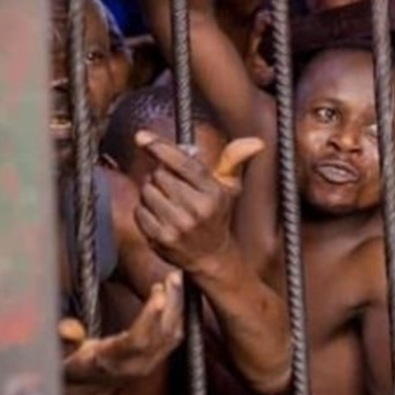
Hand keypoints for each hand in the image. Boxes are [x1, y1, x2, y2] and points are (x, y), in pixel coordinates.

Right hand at [61, 272, 184, 383]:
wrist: (82, 391)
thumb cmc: (71, 369)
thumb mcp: (59, 357)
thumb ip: (64, 342)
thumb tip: (69, 329)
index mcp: (112, 363)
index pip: (137, 341)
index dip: (149, 318)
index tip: (159, 296)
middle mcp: (135, 366)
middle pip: (162, 335)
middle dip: (171, 304)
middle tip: (173, 276)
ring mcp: (148, 364)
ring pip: (172, 335)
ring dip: (176, 306)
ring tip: (175, 279)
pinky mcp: (154, 360)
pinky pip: (172, 337)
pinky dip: (176, 314)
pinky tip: (173, 295)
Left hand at [134, 131, 263, 276]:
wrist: (212, 257)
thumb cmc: (217, 216)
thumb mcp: (229, 187)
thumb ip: (233, 160)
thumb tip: (255, 142)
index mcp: (213, 192)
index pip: (182, 163)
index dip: (160, 147)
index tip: (142, 137)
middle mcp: (197, 209)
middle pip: (159, 174)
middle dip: (160, 173)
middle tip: (171, 183)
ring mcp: (178, 225)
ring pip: (147, 191)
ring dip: (151, 191)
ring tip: (167, 199)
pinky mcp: (161, 239)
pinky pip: (139, 211)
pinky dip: (144, 209)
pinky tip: (159, 214)